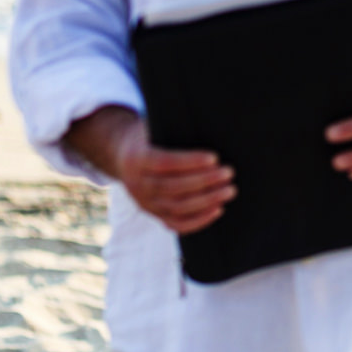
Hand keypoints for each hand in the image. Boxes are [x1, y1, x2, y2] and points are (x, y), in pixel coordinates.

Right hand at [108, 118, 234, 234]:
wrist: (123, 156)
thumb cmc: (150, 137)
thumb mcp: (154, 128)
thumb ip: (174, 132)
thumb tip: (210, 131)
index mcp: (136, 160)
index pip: (164, 163)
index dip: (190, 162)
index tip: (214, 157)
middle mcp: (137, 184)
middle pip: (173, 187)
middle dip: (204, 181)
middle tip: (228, 173)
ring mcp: (145, 203)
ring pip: (177, 207)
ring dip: (207, 201)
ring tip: (229, 190)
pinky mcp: (154, 215)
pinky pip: (177, 224)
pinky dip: (199, 220)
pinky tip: (218, 208)